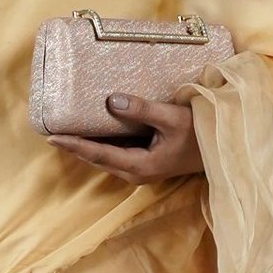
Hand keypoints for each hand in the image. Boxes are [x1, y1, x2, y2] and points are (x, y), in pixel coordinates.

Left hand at [47, 93, 203, 182]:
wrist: (222, 151)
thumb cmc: (200, 134)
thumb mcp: (172, 118)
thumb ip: (142, 110)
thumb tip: (112, 100)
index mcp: (140, 165)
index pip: (99, 154)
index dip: (74, 145)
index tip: (51, 137)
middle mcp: (136, 172)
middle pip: (97, 159)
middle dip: (74, 146)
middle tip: (51, 132)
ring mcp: (141, 170)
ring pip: (105, 158)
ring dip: (85, 147)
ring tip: (65, 131)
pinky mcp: (145, 163)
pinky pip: (116, 154)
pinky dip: (101, 144)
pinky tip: (92, 131)